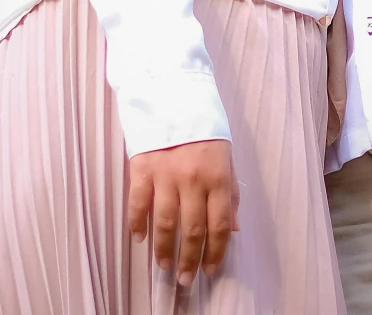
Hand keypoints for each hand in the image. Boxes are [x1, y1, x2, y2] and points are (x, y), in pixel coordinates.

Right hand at [128, 139, 237, 287]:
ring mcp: (166, 175)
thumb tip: (233, 228)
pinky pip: (138, 203)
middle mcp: (193, 179)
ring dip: (164, 249)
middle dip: (190, 260)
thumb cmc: (204, 127)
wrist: (173, 92)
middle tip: (185, 279)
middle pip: (193, 230)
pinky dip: (137, 224)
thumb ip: (230, 193)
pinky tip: (139, 239)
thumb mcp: (226, 157)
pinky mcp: (142, 168)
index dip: (216, 252)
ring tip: (163, 265)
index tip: (210, 270)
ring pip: (165, 222)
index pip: (220, 225)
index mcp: (218, 177)